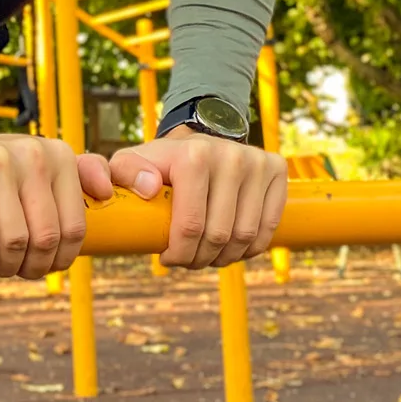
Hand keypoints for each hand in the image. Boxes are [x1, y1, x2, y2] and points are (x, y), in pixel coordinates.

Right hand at [0, 130, 113, 278]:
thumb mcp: (43, 167)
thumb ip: (84, 173)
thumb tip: (106, 193)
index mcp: (59, 155)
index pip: (74, 228)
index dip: (59, 260)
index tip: (42, 265)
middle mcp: (32, 153)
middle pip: (45, 238)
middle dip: (31, 267)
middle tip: (15, 269)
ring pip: (15, 240)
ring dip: (4, 266)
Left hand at [107, 128, 286, 268]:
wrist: (198, 141)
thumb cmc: (160, 163)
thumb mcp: (129, 164)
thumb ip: (123, 173)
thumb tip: (149, 188)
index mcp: (194, 155)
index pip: (191, 226)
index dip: (179, 254)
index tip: (167, 259)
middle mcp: (231, 156)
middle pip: (219, 236)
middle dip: (199, 259)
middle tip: (187, 260)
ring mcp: (258, 162)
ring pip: (245, 237)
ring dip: (224, 258)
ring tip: (206, 256)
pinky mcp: (277, 171)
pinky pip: (268, 229)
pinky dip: (249, 248)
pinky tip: (231, 248)